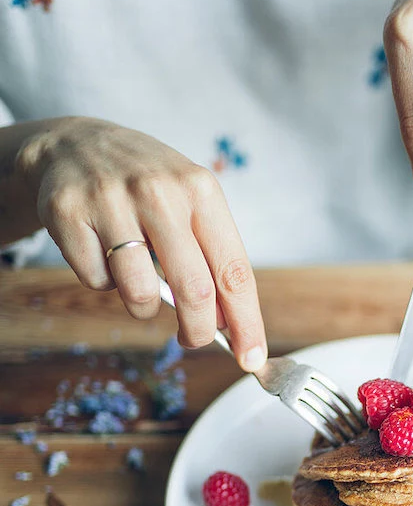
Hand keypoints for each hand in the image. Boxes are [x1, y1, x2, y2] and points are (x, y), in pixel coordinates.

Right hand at [19, 117, 266, 370]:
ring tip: (136, 279)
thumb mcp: (189, 204)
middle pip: (194, 290)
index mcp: (200, 190)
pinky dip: (102, 281)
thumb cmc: (146, 188)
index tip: (251, 359)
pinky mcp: (68, 212)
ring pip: (139, 293)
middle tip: (193, 340)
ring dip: (141, 306)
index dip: (245, 322)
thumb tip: (227, 325)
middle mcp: (159, 191)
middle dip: (198, 331)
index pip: (233, 270)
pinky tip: (101, 251)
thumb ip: (210, 258)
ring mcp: (110, 199)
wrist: (73, 146)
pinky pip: (96, 280)